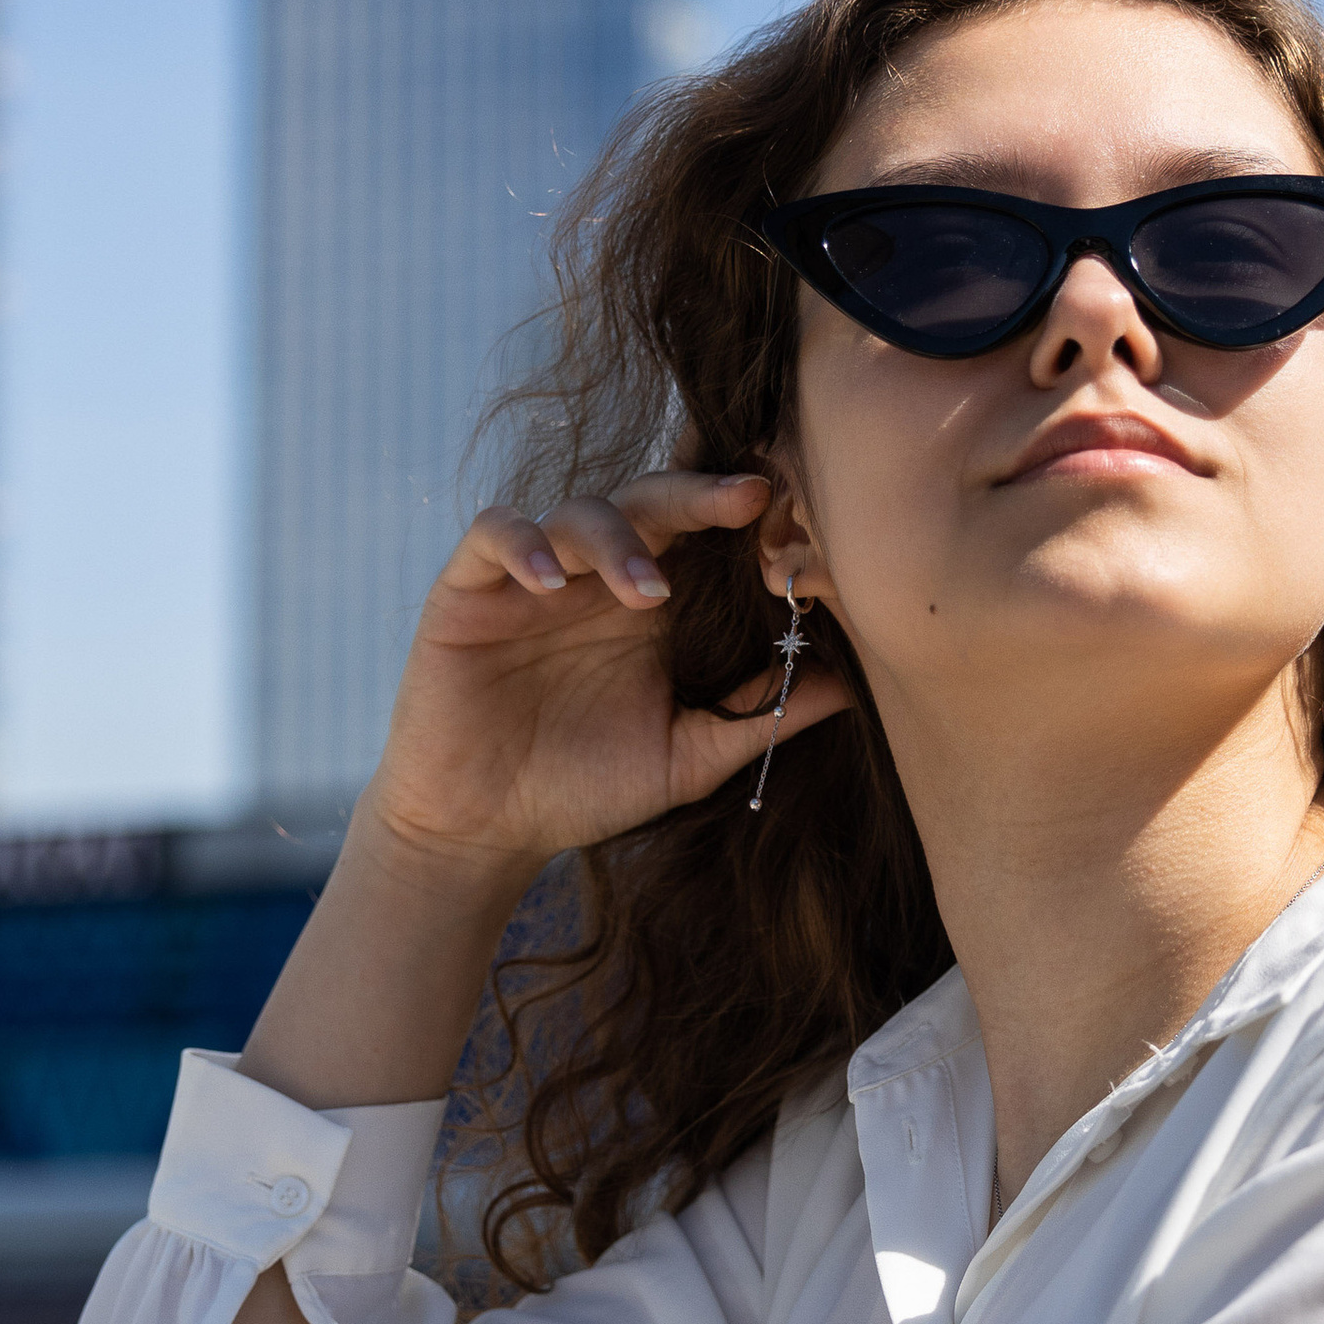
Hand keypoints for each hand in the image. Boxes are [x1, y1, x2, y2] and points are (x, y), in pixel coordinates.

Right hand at [365, 467, 846, 881]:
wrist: (484, 830)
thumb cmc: (585, 789)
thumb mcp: (687, 758)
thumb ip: (759, 718)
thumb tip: (854, 688)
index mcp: (654, 605)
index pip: (702, 532)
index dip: (741, 512)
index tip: (792, 511)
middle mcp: (597, 578)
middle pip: (650, 500)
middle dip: (697, 494)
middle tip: (745, 499)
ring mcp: (533, 578)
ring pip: (578, 511)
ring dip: (617, 539)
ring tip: (648, 592)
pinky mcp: (469, 589)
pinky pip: (495, 535)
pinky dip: (523, 545)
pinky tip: (550, 585)